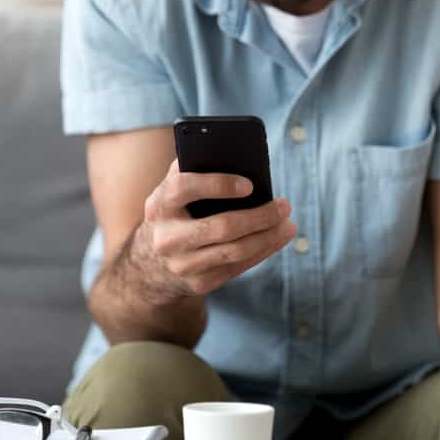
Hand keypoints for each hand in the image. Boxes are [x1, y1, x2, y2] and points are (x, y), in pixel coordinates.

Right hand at [133, 159, 296, 301]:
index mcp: (159, 205)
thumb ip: (194, 167)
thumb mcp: (172, 190)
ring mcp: (182, 265)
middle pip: (221, 227)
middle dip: (259, 216)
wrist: (151, 264)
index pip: (184, 188)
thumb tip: (239, 155)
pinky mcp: (198, 284)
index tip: (250, 184)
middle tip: (284, 206)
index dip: (218, 184)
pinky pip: (237, 267)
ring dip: (268, 237)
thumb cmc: (174, 212)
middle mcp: (166, 238)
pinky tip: (276, 238)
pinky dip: (262, 251)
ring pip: (235, 251)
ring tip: (288, 223)